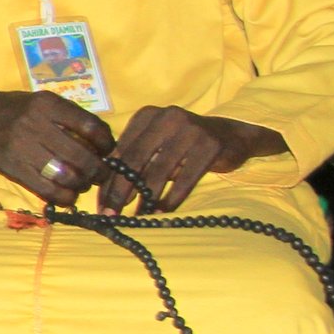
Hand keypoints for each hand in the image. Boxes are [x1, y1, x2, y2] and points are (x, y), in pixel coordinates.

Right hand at [0, 84, 115, 208]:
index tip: (107, 150)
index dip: (106, 143)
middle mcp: (35, 124)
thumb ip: (70, 117)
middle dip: (98, 171)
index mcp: (48, 105)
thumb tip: (103, 142)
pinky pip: (46, 189)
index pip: (91, 126)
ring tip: (80, 184)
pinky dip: (63, 197)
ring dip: (81, 185)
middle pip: (82, 156)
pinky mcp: (12, 167)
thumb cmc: (14, 109)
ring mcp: (22, 147)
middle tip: (99, 174)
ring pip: (67, 176)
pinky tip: (66, 195)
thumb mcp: (42, 102)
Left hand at [95, 104, 283, 214]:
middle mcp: (166, 117)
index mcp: (146, 116)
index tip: (100, 205)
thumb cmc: (184, 145)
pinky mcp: (210, 145)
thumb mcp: (156, 147)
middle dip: (121, 191)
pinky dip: (171, 198)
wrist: (232, 135)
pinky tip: (161, 212)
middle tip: (112, 214)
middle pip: (135, 160)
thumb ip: (133, 162)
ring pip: (159, 171)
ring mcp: (190, 129)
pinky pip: (185, 178)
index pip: (120, 151)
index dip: (108, 180)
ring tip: (138, 217)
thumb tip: (107, 196)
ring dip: (146, 198)